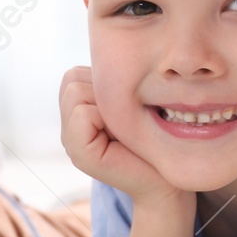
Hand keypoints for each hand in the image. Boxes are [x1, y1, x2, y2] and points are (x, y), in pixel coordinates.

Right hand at [59, 66, 187, 208]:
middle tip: (127, 118)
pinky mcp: (80, 155)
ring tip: (125, 126)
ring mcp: (70, 144)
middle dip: (104, 89)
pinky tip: (122, 135)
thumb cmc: (156, 140)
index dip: (104, 82)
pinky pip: (82, 113)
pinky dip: (105, 116)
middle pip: (72, 79)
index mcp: (76, 115)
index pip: (74, 75)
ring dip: (107, 102)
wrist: (169, 183)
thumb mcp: (130, 102)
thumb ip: (110, 84)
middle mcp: (67, 129)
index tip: (127, 108)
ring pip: (75, 91)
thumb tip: (108, 54)